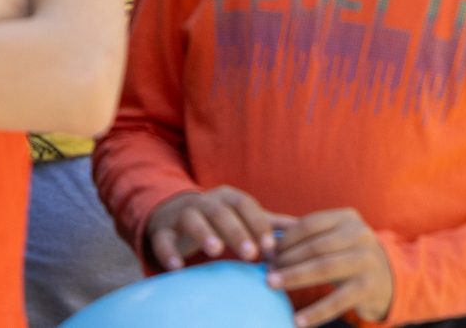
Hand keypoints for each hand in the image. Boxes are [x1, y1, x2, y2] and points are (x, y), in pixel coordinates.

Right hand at [145, 185, 279, 269]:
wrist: (174, 214)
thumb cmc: (219, 219)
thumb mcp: (241, 217)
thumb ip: (268, 223)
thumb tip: (302, 228)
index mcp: (228, 197)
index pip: (246, 205)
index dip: (258, 224)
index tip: (271, 246)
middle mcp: (205, 201)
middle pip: (221, 212)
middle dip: (237, 232)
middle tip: (251, 254)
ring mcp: (182, 215)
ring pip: (192, 220)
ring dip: (204, 234)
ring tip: (216, 252)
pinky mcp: (162, 231)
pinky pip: (163, 239)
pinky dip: (168, 252)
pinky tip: (176, 267)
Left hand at [268, 207, 394, 327]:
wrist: (386, 279)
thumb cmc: (347, 257)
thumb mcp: (334, 241)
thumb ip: (306, 240)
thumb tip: (267, 249)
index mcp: (348, 218)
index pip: (310, 224)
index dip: (285, 239)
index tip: (266, 253)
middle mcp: (360, 234)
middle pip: (315, 246)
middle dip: (287, 259)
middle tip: (266, 271)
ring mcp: (367, 260)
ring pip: (324, 268)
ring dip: (294, 277)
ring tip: (271, 284)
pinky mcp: (369, 286)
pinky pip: (337, 301)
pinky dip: (316, 312)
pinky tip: (297, 320)